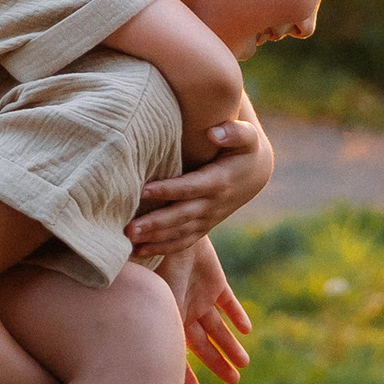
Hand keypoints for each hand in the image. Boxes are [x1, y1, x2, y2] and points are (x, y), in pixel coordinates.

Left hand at [125, 106, 273, 254]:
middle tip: (129, 228)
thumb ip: (235, 132)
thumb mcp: (248, 137)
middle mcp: (212, 205)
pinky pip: (182, 242)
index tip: (143, 190)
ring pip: (179, 233)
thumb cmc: (244, 150)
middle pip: (181, 216)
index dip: (168, 190)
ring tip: (128, 240)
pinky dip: (161, 249)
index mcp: (219, 181)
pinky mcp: (202, 227)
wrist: (255, 174)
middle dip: (155, 223)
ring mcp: (207, 219)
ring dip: (154, 238)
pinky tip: (138, 251)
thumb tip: (213, 133)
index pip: (190, 187)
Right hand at [160, 236, 251, 383]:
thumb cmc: (159, 269)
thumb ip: (163, 334)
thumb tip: (160, 368)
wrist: (170, 232)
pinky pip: (228, 302)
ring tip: (244, 363)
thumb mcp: (161, 306)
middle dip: (217, 362)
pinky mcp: (215, 281)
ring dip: (230, 345)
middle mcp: (184, 310)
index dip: (186, 373)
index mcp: (169, 319)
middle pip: (204, 344)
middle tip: (234, 381)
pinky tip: (247, 329)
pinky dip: (237, 314)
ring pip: (219, 328)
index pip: (180, 352)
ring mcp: (200, 296)